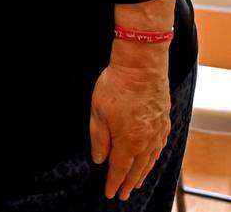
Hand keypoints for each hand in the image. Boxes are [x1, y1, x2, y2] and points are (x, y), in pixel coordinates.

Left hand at [88, 59, 170, 200]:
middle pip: (137, 169)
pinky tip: (149, 161)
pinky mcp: (165, 122)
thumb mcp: (97, 113)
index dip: (114, 182)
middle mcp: (147, 141)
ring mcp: (158, 132)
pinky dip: (153, 159)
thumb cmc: (115, 87)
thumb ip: (99, 139)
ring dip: (142, 174)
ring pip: (150, 160)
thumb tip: (99, 159)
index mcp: (129, 141)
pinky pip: (159, 148)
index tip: (109, 193)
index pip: (120, 169)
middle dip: (128, 183)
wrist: (141, 68)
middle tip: (122, 195)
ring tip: (135, 183)